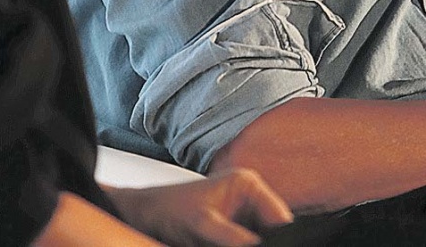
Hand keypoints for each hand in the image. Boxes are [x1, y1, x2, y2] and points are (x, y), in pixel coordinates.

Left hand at [106, 168, 293, 246]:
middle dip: (264, 242)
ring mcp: (242, 217)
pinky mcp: (232, 234)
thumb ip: (234, 238)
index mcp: (248, 184)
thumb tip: (259, 246)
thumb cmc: (169, 210)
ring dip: (251, 245)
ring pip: (260, 239)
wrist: (144, 216)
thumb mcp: (203, 226)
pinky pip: (246, 244)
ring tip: (221, 243)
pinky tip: (221, 246)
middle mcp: (249, 199)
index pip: (279, 215)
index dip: (281, 236)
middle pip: (272, 230)